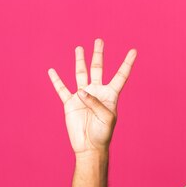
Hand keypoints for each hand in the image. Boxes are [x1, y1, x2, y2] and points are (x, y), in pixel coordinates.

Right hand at [48, 38, 136, 154]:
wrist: (89, 146)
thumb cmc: (103, 133)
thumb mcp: (106, 118)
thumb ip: (95, 102)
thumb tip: (81, 91)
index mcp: (110, 95)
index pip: (121, 75)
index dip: (127, 63)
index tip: (133, 50)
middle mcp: (97, 92)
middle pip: (98, 69)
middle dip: (98, 55)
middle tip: (99, 40)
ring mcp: (83, 96)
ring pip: (81, 73)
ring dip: (80, 61)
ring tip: (79, 48)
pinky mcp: (70, 103)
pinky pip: (61, 89)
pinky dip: (56, 80)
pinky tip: (52, 71)